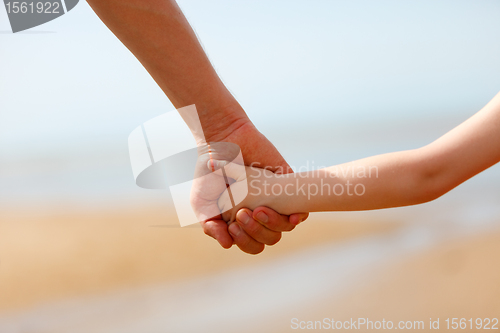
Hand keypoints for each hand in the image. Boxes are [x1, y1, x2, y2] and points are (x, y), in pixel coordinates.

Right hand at [201, 118, 308, 253]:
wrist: (223, 142)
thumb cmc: (210, 173)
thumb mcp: (202, 203)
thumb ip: (211, 226)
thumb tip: (228, 245)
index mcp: (242, 223)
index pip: (251, 244)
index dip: (245, 241)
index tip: (233, 226)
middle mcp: (260, 215)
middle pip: (268, 239)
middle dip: (255, 232)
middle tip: (242, 214)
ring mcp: (275, 201)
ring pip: (283, 228)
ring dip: (271, 224)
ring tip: (257, 209)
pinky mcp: (288, 187)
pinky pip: (300, 211)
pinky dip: (296, 217)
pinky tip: (291, 215)